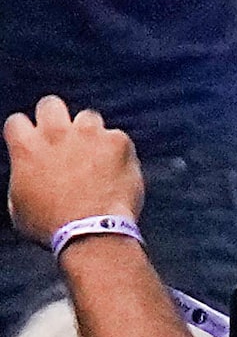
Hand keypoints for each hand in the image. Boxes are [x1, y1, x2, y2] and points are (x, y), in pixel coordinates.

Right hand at [4, 97, 142, 241]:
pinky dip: (117, 152)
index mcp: (27, 148)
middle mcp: (56, 133)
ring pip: (88, 118)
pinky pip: (117, 137)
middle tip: (65, 138)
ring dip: (90, 134)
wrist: (92, 231)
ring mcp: (89, 134)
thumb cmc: (52, 226)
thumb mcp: (19, 203)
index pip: (17, 122)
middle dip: (56, 118)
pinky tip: (117, 172)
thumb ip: (23, 176)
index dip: (26, 133)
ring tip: (96, 159)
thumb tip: (30, 171)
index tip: (34, 144)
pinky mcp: (118, 141)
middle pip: (51, 104)